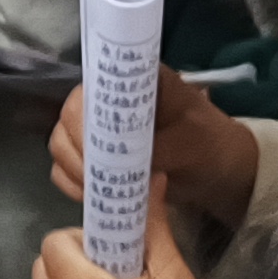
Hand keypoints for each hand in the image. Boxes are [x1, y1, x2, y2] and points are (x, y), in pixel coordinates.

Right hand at [47, 65, 261, 232]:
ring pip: (61, 144)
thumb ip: (158, 148)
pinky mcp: (92, 157)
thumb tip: (123, 161)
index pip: (91, 89)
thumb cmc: (206, 143)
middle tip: (102, 177)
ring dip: (75, 169)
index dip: (86, 118)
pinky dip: (73, 185)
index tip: (100, 150)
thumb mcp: (191, 141)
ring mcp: (95, 129)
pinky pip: (64, 169)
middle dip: (80, 150)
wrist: (216, 167)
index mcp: (131, 80)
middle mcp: (107, 99)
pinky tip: (96, 198)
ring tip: (102, 190)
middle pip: (68, 117)